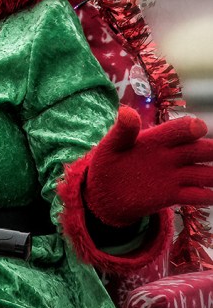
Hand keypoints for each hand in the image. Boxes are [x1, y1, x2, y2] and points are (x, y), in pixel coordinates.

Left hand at [84, 107, 212, 226]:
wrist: (105, 193)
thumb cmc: (108, 163)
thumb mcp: (110, 146)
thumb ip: (121, 131)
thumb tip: (125, 111)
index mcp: (158, 138)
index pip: (178, 130)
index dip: (189, 128)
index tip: (199, 128)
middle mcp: (172, 155)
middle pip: (198, 150)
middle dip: (210, 150)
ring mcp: (174, 175)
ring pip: (202, 173)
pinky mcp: (173, 195)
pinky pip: (194, 195)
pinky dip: (205, 196)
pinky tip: (210, 196)